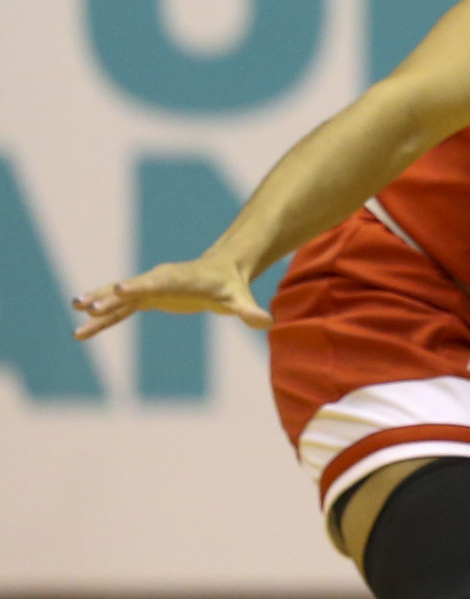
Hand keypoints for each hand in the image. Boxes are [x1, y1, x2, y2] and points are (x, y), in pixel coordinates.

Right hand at [73, 252, 268, 340]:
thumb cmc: (231, 285)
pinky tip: (83, 329)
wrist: (222, 270)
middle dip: (109, 296)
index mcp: (180, 278)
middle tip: (85, 304)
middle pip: (131, 288)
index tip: (119, 290)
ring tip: (75, 312)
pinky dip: (103, 317)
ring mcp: (150, 288)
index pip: (157, 282)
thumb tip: (266, 322)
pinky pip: (121, 309)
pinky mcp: (145, 297)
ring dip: (98, 306)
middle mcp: (160, 280)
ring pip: (120, 299)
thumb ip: (249, 310)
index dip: (139, 287)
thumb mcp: (240, 298)